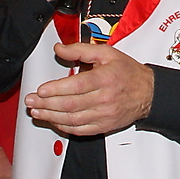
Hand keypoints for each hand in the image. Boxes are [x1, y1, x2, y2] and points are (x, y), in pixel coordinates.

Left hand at [24, 42, 153, 135]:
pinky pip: (81, 130)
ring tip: (37, 112)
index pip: (76, 86)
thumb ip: (80, 50)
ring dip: (51, 117)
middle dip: (47, 104)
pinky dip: (65, 127)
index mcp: (105, 78)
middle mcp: (105, 98)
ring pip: (73, 119)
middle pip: (71, 104)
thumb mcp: (106, 53)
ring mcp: (104, 115)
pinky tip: (54, 122)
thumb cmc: (128, 72)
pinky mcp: (104, 126)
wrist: (148, 92)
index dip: (56, 90)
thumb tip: (60, 48)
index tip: (40, 90)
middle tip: (31, 102)